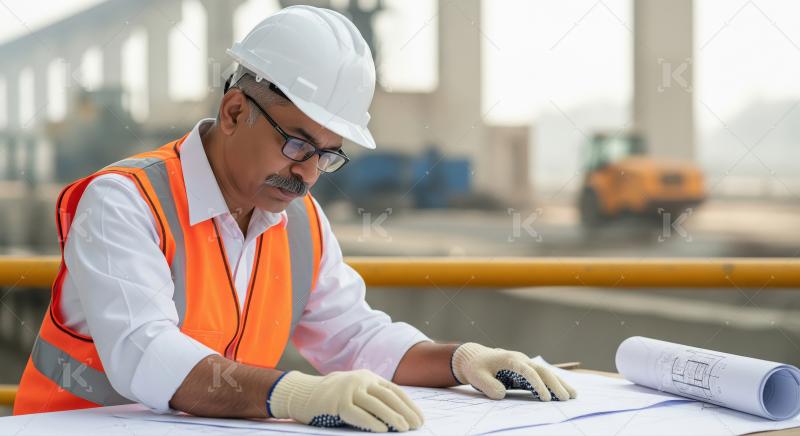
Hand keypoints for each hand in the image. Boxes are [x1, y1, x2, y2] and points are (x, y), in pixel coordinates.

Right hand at [267, 369, 423, 431]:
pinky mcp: (337, 402)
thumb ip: (374, 399)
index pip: (394, 391)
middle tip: (416, 425)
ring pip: (375, 404)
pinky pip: (358, 414)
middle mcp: (360, 380)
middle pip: (388, 396)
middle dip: (405, 412)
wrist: (303, 394)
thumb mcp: (356, 392)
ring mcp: (348, 390)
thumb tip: (400, 416)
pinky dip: (371, 422)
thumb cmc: (334, 398)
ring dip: (392, 417)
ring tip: (404, 428)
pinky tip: (382, 430)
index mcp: (368, 377)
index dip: (409, 405)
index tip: (420, 418)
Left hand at [450, 343, 576, 400]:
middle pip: (542, 370)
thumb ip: (488, 385)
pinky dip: (553, 383)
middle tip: (567, 398)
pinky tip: (563, 392)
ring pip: (545, 371)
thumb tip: (502, 394)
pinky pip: (542, 376)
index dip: (538, 384)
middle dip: (555, 384)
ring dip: (559, 383)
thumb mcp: (477, 376)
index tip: (546, 398)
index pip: (528, 371)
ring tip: (573, 395)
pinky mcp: (525, 369)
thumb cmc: (475, 367)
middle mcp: (520, 359)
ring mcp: (524, 363)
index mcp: (509, 359)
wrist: (474, 357)